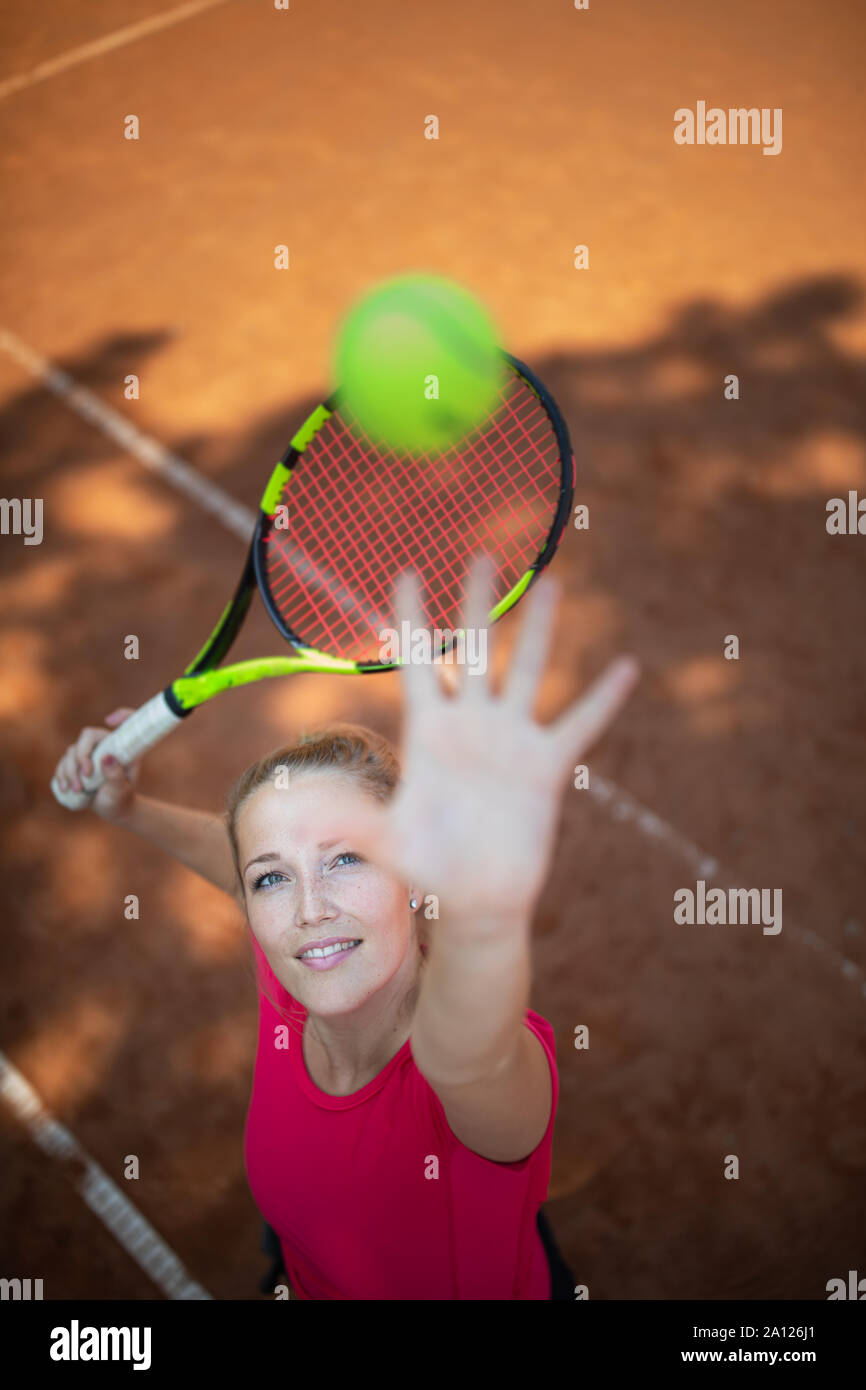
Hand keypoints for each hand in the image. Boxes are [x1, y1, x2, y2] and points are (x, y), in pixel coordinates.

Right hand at [53, 709, 141, 820]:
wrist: (113, 808)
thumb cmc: (122, 798)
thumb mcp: (122, 791)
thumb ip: (116, 776)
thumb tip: (106, 758)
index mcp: (121, 747)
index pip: (126, 723)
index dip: (122, 715)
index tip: (109, 720)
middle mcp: (104, 746)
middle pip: (87, 736)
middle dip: (81, 755)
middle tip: (86, 775)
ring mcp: (89, 754)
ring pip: (72, 751)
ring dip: (70, 770)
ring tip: (78, 789)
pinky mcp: (76, 764)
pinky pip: (63, 763)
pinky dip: (61, 775)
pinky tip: (65, 787)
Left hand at [308, 556, 639, 925]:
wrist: (476, 900)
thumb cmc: (427, 868)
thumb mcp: (387, 841)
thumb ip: (354, 821)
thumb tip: (307, 814)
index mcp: (428, 731)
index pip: (418, 661)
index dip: (411, 618)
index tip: (407, 571)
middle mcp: (471, 725)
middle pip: (476, 650)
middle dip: (477, 603)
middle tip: (481, 554)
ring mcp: (510, 740)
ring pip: (527, 671)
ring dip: (539, 629)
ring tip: (549, 583)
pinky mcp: (545, 766)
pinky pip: (579, 724)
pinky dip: (602, 698)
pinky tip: (626, 666)